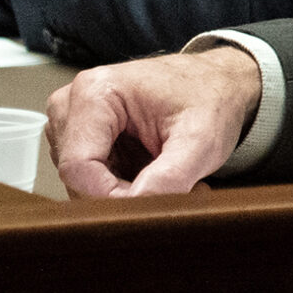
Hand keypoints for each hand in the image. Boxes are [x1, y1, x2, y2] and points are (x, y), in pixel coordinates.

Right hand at [47, 43, 258, 196]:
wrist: (220, 84)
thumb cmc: (211, 100)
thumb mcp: (202, 140)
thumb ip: (170, 177)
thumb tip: (135, 208)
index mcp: (95, 93)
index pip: (79, 169)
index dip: (112, 197)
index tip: (153, 203)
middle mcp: (72, 104)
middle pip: (78, 179)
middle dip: (124, 196)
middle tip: (174, 187)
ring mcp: (73, 121)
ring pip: (83, 185)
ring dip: (126, 193)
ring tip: (170, 177)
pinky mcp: (81, 137)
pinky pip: (90, 181)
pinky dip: (123, 187)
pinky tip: (155, 173)